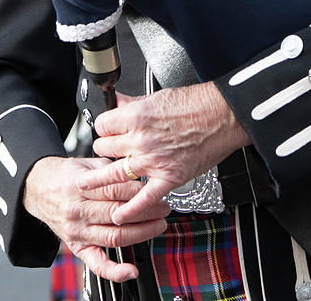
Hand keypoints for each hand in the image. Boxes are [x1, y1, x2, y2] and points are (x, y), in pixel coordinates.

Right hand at [23, 155, 168, 281]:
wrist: (39, 189)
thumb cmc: (67, 176)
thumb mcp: (89, 164)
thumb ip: (112, 171)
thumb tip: (139, 177)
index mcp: (81, 186)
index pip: (116, 191)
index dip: (140, 192)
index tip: (157, 190)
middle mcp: (78, 211)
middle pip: (118, 214)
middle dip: (146, 212)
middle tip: (164, 208)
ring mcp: (77, 232)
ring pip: (114, 237)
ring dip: (141, 234)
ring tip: (158, 226)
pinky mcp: (77, 247)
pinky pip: (97, 264)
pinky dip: (115, 271)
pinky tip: (131, 271)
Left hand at [81, 82, 249, 224]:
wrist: (223, 116)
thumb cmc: (197, 103)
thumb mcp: (158, 96)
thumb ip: (133, 103)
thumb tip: (117, 102)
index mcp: (137, 116)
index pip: (103, 126)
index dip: (103, 128)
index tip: (106, 130)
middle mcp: (141, 139)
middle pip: (104, 148)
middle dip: (104, 149)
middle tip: (109, 150)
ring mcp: (153, 161)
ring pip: (113, 174)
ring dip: (98, 180)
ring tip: (86, 185)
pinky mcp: (168, 178)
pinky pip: (143, 198)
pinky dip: (130, 210)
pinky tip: (119, 215)